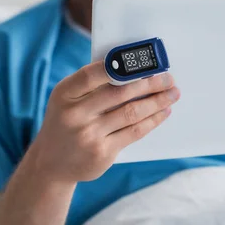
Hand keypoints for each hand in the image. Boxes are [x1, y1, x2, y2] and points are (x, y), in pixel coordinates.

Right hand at [27, 62, 179, 182]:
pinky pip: (134, 132)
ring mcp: (89, 135)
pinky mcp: (103, 153)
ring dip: (156, 102)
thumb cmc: (66, 122)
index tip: (144, 60)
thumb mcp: (67, 100)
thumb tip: (133, 68)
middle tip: (168, 78)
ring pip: (131, 113)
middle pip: (119, 93)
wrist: (51, 164)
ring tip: (172, 94)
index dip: (119, 65)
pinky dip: (152, 121)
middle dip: (149, 83)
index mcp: (64, 94)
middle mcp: (75, 115)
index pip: (92, 74)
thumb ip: (91, 85)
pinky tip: (163, 112)